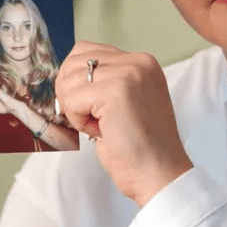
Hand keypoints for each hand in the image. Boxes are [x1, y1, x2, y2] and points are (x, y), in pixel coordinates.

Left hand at [55, 41, 192, 206]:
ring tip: (101, 126)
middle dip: (71, 94)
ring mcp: (129, 74)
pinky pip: (72, 100)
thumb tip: (66, 76)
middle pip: (73, 62)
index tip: (87, 106)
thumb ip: (105, 82)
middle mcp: (138, 62)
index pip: (86, 51)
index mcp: (142, 63)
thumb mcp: (125, 102)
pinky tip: (100, 132)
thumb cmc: (139, 148)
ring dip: (75, 109)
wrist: (159, 174)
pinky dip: (77, 120)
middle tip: (92, 119)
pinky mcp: (116, 91)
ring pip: (69, 80)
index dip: (75, 80)